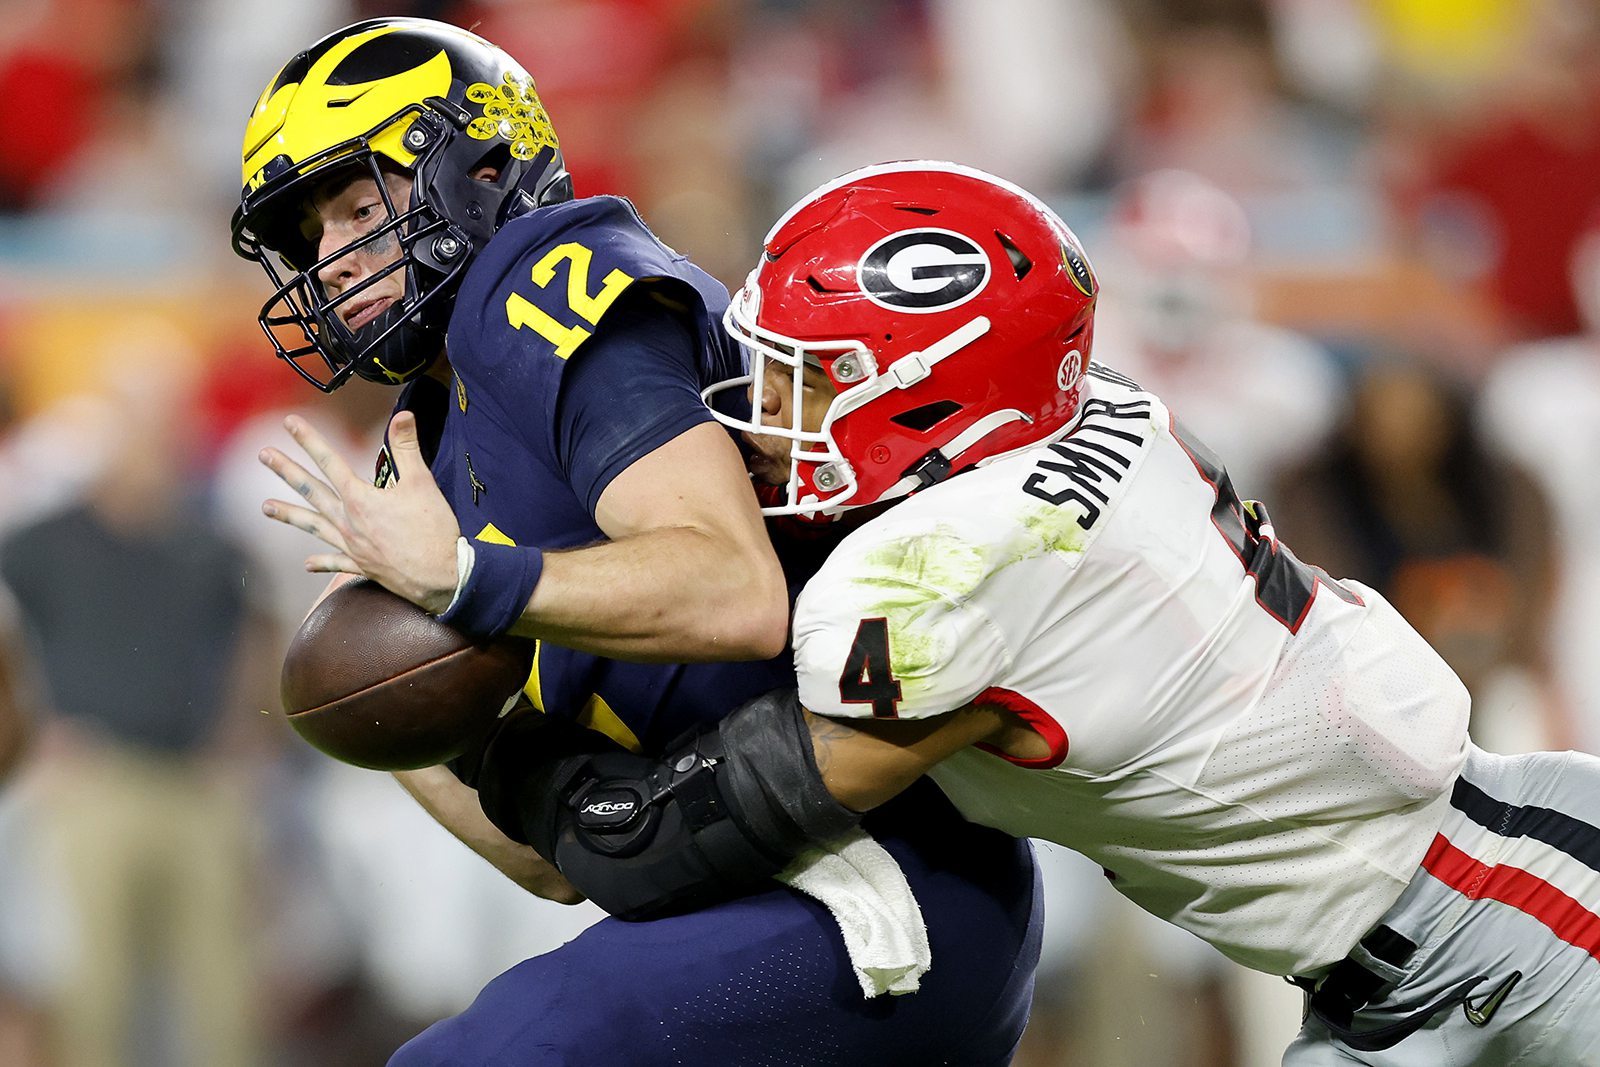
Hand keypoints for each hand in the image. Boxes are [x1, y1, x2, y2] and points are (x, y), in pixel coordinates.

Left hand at [260, 412, 459, 612]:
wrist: (442, 576)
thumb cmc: (433, 530)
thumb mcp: (422, 483)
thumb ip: (408, 448)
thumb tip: (403, 415)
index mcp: (360, 499)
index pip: (330, 461)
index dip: (309, 440)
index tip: (289, 422)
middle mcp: (349, 522)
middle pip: (312, 491)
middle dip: (287, 471)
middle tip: (264, 456)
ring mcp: (353, 546)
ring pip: (314, 526)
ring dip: (289, 515)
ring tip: (266, 508)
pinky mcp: (363, 566)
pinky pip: (336, 563)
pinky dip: (321, 562)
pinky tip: (308, 563)